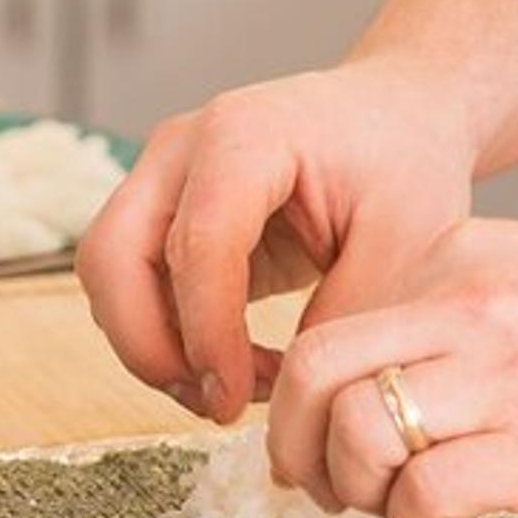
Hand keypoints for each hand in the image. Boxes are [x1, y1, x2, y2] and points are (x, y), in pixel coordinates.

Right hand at [76, 59, 477, 429]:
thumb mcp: (407, 243)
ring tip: (239, 389)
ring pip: (110, 278)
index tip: (235, 400)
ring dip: (155, 348)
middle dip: (149, 347)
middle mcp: (184, 147)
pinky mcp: (165, 213)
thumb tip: (298, 398)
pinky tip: (239, 367)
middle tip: (217, 403)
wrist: (402, 114)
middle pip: (112, 257)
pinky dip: (168, 337)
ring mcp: (164, 177)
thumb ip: (349, 317)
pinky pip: (134, 286)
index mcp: (246, 134)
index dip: (206, 334)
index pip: (196, 245)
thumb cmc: (408, 162)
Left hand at [264, 218, 517, 517]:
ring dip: (355, 492)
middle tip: (330, 489)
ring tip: (406, 512)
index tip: (335, 444)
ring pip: (352, 429)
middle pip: (308, 371)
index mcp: (458, 260)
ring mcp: (505, 372)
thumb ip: (458, 321)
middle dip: (292, 447)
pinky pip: (424, 491)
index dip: (305, 400)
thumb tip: (389, 390)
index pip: (327, 324)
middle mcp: (467, 303)